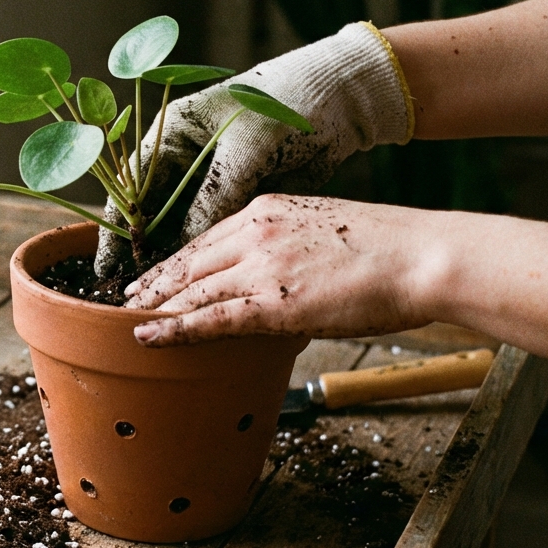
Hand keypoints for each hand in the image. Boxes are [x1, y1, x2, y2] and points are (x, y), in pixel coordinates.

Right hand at [94, 22, 413, 277]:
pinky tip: (200, 288)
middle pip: (152, 217)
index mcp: (171, 137)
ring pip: (182, 233)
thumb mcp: (244, 149)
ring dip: (174, 266)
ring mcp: (212, 185)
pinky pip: (216, 239)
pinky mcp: (241, 202)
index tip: (108, 266)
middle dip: (142, 257)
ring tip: (161, 302)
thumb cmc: (284, 105)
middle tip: (133, 298)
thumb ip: (212, 196)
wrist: (342, 100)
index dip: (118, 229)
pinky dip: (210, 263)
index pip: (131, 189)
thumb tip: (184, 249)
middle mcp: (184, 164)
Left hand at [124, 195, 432, 345]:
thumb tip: (280, 280)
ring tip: (127, 320)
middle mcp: (255, 232)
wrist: (421, 257)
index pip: (207, 239)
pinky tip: (147, 337)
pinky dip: (172, 329)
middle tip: (125, 298)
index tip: (157, 274)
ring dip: (155, 307)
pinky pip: (209, 318)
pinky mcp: (272, 302)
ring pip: (191, 289)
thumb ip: (292, 250)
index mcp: (268, 210)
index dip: (177, 261)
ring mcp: (261, 266)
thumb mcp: (326, 232)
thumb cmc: (388, 252)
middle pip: (188, 261)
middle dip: (154, 283)